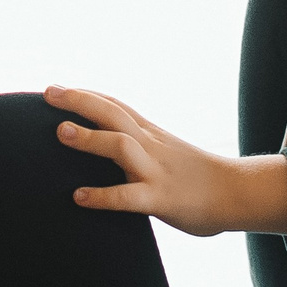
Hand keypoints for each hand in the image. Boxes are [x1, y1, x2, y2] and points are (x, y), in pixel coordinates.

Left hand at [47, 85, 286, 237]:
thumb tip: (113, 148)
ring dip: (90, 138)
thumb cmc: (200, 177)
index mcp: (152, 134)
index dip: (87, 94)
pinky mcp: (162, 199)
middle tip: (47, 93)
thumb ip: (141, 148)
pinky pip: (129, 197)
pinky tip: (78, 197)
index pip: (116, 105)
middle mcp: (151, 146)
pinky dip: (102, 196)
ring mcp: (156, 171)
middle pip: (113, 113)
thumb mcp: (168, 152)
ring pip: (121, 146)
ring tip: (60, 132)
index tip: (57, 87)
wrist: (239, 194)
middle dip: (80, 100)